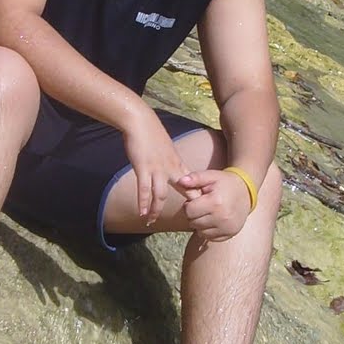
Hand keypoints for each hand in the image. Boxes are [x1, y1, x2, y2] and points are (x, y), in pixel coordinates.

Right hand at [122, 104, 187, 220]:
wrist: (141, 122)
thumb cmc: (151, 134)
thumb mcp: (167, 148)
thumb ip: (170, 161)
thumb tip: (172, 169)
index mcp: (177, 163)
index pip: (192, 184)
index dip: (197, 196)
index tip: (202, 209)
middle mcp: (171, 168)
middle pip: (184, 191)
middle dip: (188, 207)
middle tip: (190, 221)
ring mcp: (158, 169)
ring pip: (161, 195)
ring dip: (156, 210)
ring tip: (151, 221)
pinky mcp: (144, 168)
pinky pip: (144, 189)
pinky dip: (143, 202)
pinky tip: (141, 213)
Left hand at [172, 168, 251, 240]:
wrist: (246, 191)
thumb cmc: (225, 183)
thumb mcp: (211, 176)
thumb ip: (195, 178)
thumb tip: (180, 181)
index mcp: (216, 202)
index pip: (189, 211)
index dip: (189, 205)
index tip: (196, 200)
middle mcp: (222, 217)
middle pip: (193, 222)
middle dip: (194, 214)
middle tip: (202, 206)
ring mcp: (227, 227)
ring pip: (200, 232)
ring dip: (200, 224)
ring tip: (208, 213)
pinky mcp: (230, 234)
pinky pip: (210, 238)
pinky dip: (209, 231)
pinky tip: (214, 220)